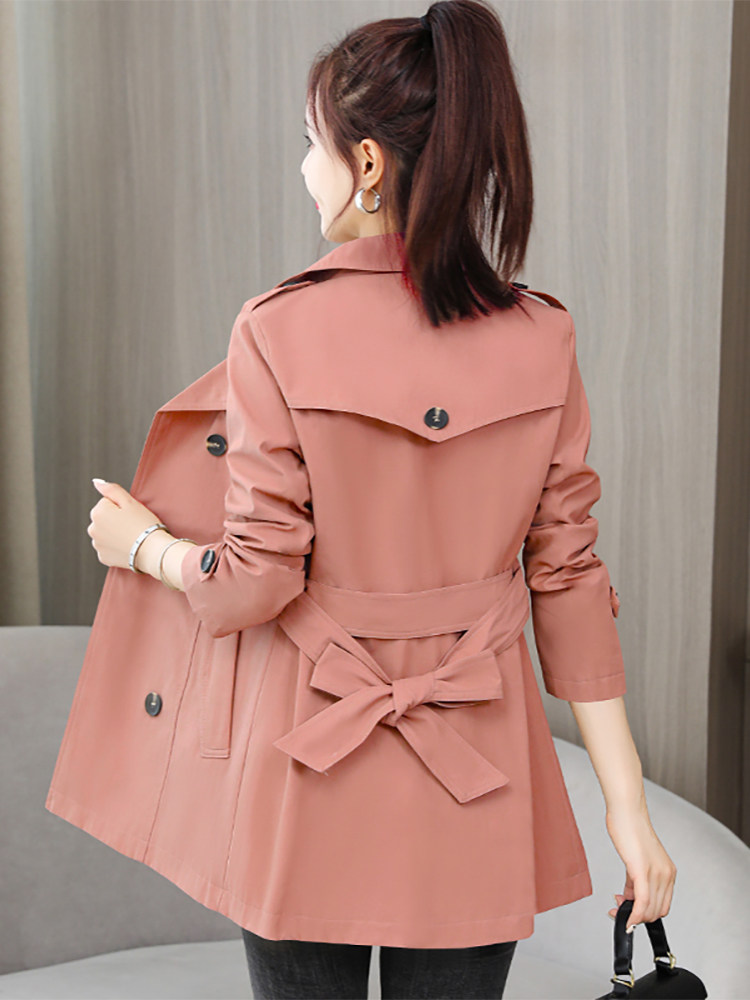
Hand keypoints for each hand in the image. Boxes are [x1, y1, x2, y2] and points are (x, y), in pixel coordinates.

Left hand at [87, 478, 163, 571]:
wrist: (152, 551)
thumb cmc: (144, 524)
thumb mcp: (130, 501)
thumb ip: (111, 489)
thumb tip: (97, 482)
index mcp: (97, 512)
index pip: (108, 502)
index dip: (122, 506)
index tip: (132, 514)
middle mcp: (92, 529)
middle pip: (105, 518)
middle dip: (115, 519)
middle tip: (132, 525)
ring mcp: (97, 544)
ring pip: (106, 533)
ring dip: (115, 533)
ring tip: (131, 536)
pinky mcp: (103, 557)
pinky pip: (108, 547)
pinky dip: (116, 546)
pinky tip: (128, 546)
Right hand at [605, 805, 676, 932]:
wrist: (626, 812)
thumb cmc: (630, 829)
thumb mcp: (637, 859)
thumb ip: (635, 880)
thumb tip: (629, 896)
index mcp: (668, 872)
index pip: (662, 906)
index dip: (645, 914)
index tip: (629, 911)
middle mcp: (666, 875)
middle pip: (656, 911)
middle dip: (637, 917)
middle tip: (619, 911)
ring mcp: (656, 874)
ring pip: (649, 910)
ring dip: (632, 916)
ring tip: (616, 908)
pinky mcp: (642, 871)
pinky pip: (642, 902)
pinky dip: (633, 915)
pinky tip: (625, 918)